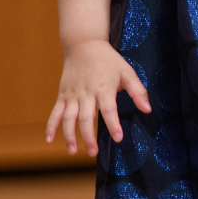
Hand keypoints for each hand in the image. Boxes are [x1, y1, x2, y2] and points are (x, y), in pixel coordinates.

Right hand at [46, 40, 149, 155]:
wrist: (84, 45)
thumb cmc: (109, 60)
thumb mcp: (127, 72)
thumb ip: (138, 91)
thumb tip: (148, 110)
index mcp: (104, 88)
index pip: (109, 110)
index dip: (113, 124)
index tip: (118, 138)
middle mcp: (86, 93)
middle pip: (86, 118)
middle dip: (89, 137)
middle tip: (94, 153)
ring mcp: (72, 95)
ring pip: (68, 118)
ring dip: (69, 136)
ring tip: (73, 151)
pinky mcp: (62, 95)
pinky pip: (55, 113)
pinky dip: (50, 126)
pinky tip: (49, 140)